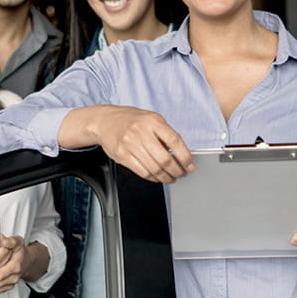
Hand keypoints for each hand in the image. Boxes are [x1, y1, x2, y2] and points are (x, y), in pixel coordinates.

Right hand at [75, 106, 194, 183]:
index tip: (190, 166)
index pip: (174, 141)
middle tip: (181, 173)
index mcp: (153, 121)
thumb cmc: (132, 120)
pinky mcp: (122, 155)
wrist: (106, 121)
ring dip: (166, 177)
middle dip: (177, 171)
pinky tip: (157, 177)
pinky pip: (142, 172)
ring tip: (171, 178)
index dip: (185, 157)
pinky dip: (153, 178)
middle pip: (164, 159)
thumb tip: (182, 154)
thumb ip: (166, 134)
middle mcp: (141, 132)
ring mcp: (130, 144)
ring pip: (154, 169)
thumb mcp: (152, 119)